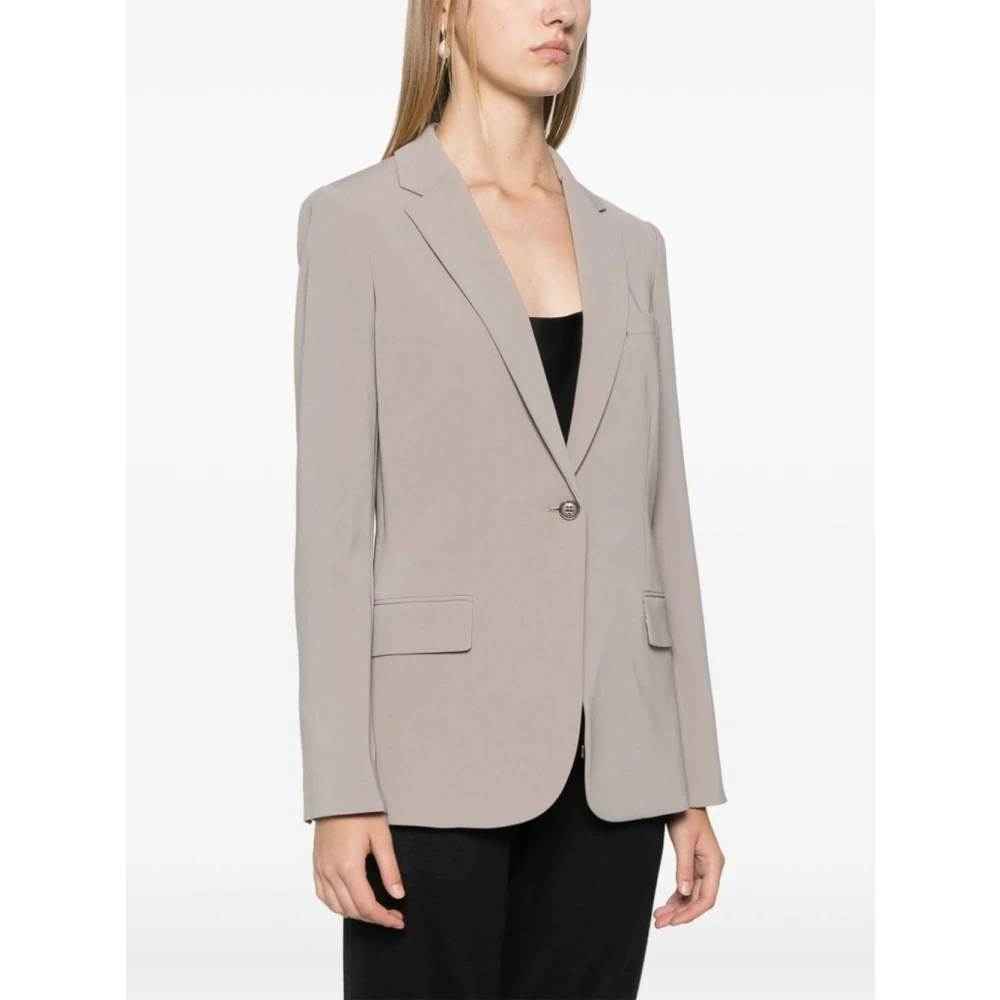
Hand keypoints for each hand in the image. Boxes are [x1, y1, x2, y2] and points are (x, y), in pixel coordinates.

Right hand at [313, 812, 405, 928]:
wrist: (338, 793)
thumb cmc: (361, 811)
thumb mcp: (382, 838)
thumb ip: (390, 869)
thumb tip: (398, 894)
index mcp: (349, 867)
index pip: (367, 906)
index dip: (384, 918)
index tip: (397, 921)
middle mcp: (331, 872)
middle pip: (352, 910)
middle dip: (374, 918)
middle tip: (392, 916)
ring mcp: (321, 869)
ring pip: (336, 906)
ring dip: (355, 914)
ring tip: (374, 911)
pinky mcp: (316, 864)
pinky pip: (323, 895)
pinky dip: (337, 905)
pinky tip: (349, 903)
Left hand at [654, 807, 724, 927]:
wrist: (682, 798)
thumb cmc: (686, 815)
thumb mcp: (684, 841)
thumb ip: (684, 868)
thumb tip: (684, 894)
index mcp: (714, 864)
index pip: (706, 898)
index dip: (691, 912)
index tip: (674, 921)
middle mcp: (710, 868)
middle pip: (697, 899)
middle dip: (679, 913)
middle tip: (660, 923)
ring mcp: (702, 866)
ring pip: (690, 895)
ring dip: (676, 907)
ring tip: (658, 917)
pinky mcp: (692, 863)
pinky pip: (686, 886)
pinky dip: (676, 897)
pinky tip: (665, 906)